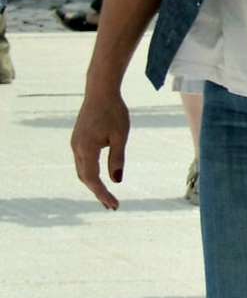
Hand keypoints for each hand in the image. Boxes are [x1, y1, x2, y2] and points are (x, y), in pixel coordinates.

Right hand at [71, 90, 130, 209]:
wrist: (100, 91)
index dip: (103, 194)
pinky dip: (90, 172)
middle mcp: (76, 148)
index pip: (93, 179)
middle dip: (98, 192)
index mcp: (86, 149)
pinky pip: (82, 161)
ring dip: (93, 184)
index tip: (114, 205)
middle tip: (112, 206)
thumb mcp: (121, 136)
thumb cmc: (114, 111)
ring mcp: (75, 144)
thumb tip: (116, 181)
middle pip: (85, 178)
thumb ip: (117, 159)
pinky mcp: (77, 139)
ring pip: (82, 170)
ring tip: (107, 195)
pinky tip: (100, 177)